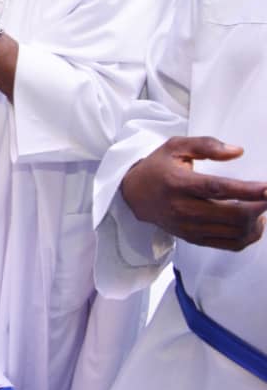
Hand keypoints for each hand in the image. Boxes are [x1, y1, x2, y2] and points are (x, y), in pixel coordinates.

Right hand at [120, 136, 266, 250]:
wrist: (135, 195)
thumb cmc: (158, 168)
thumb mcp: (176, 146)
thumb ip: (206, 145)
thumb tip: (237, 151)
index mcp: (178, 183)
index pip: (216, 188)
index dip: (246, 190)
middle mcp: (183, 208)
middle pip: (231, 215)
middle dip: (259, 206)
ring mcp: (188, 227)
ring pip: (234, 232)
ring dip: (256, 221)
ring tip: (260, 206)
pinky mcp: (193, 238)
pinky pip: (230, 245)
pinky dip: (249, 236)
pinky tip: (253, 222)